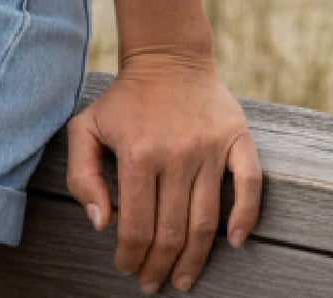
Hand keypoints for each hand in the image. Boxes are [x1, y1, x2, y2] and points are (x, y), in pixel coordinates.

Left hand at [64, 49, 262, 292]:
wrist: (166, 57)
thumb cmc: (123, 100)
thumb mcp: (85, 127)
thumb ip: (82, 175)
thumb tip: (101, 224)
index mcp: (137, 154)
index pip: (136, 225)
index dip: (131, 256)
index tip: (127, 269)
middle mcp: (175, 154)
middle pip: (172, 231)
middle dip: (160, 266)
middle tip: (154, 284)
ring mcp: (209, 148)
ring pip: (206, 220)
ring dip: (196, 258)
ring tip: (184, 279)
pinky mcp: (236, 139)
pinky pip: (250, 185)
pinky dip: (245, 217)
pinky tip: (234, 242)